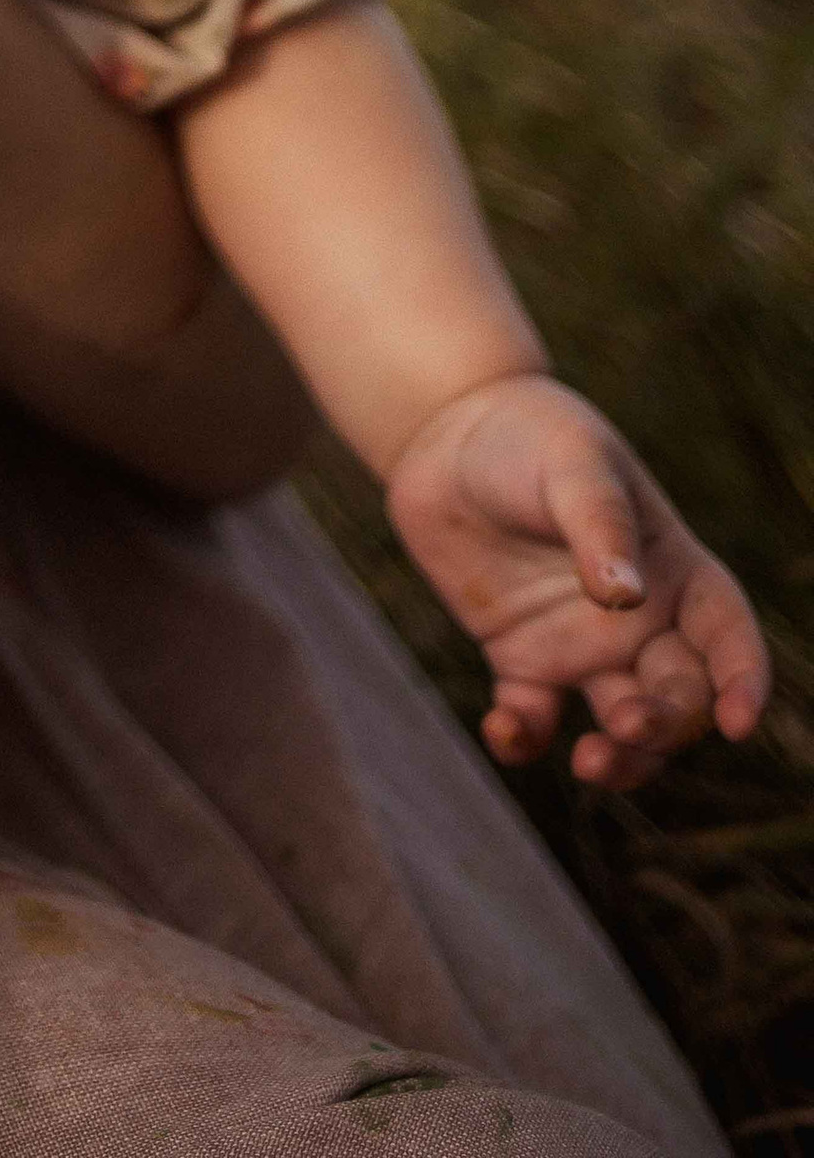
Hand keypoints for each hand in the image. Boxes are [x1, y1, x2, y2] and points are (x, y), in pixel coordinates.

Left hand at [386, 372, 767, 788]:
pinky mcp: (519, 656)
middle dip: (666, 724)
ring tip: (588, 762)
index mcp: (672, 569)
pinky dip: (524, 739)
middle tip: (627, 722)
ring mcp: (579, 644)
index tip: (736, 723)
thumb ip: (600, 527)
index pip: (727, 636)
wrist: (447, 430)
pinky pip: (534, 719)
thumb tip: (625, 599)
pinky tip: (503, 731)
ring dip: (618, 756)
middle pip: (678, 695)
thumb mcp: (573, 466)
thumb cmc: (531, 436)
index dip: (743, 681)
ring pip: (621, 725)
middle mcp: (637, 620)